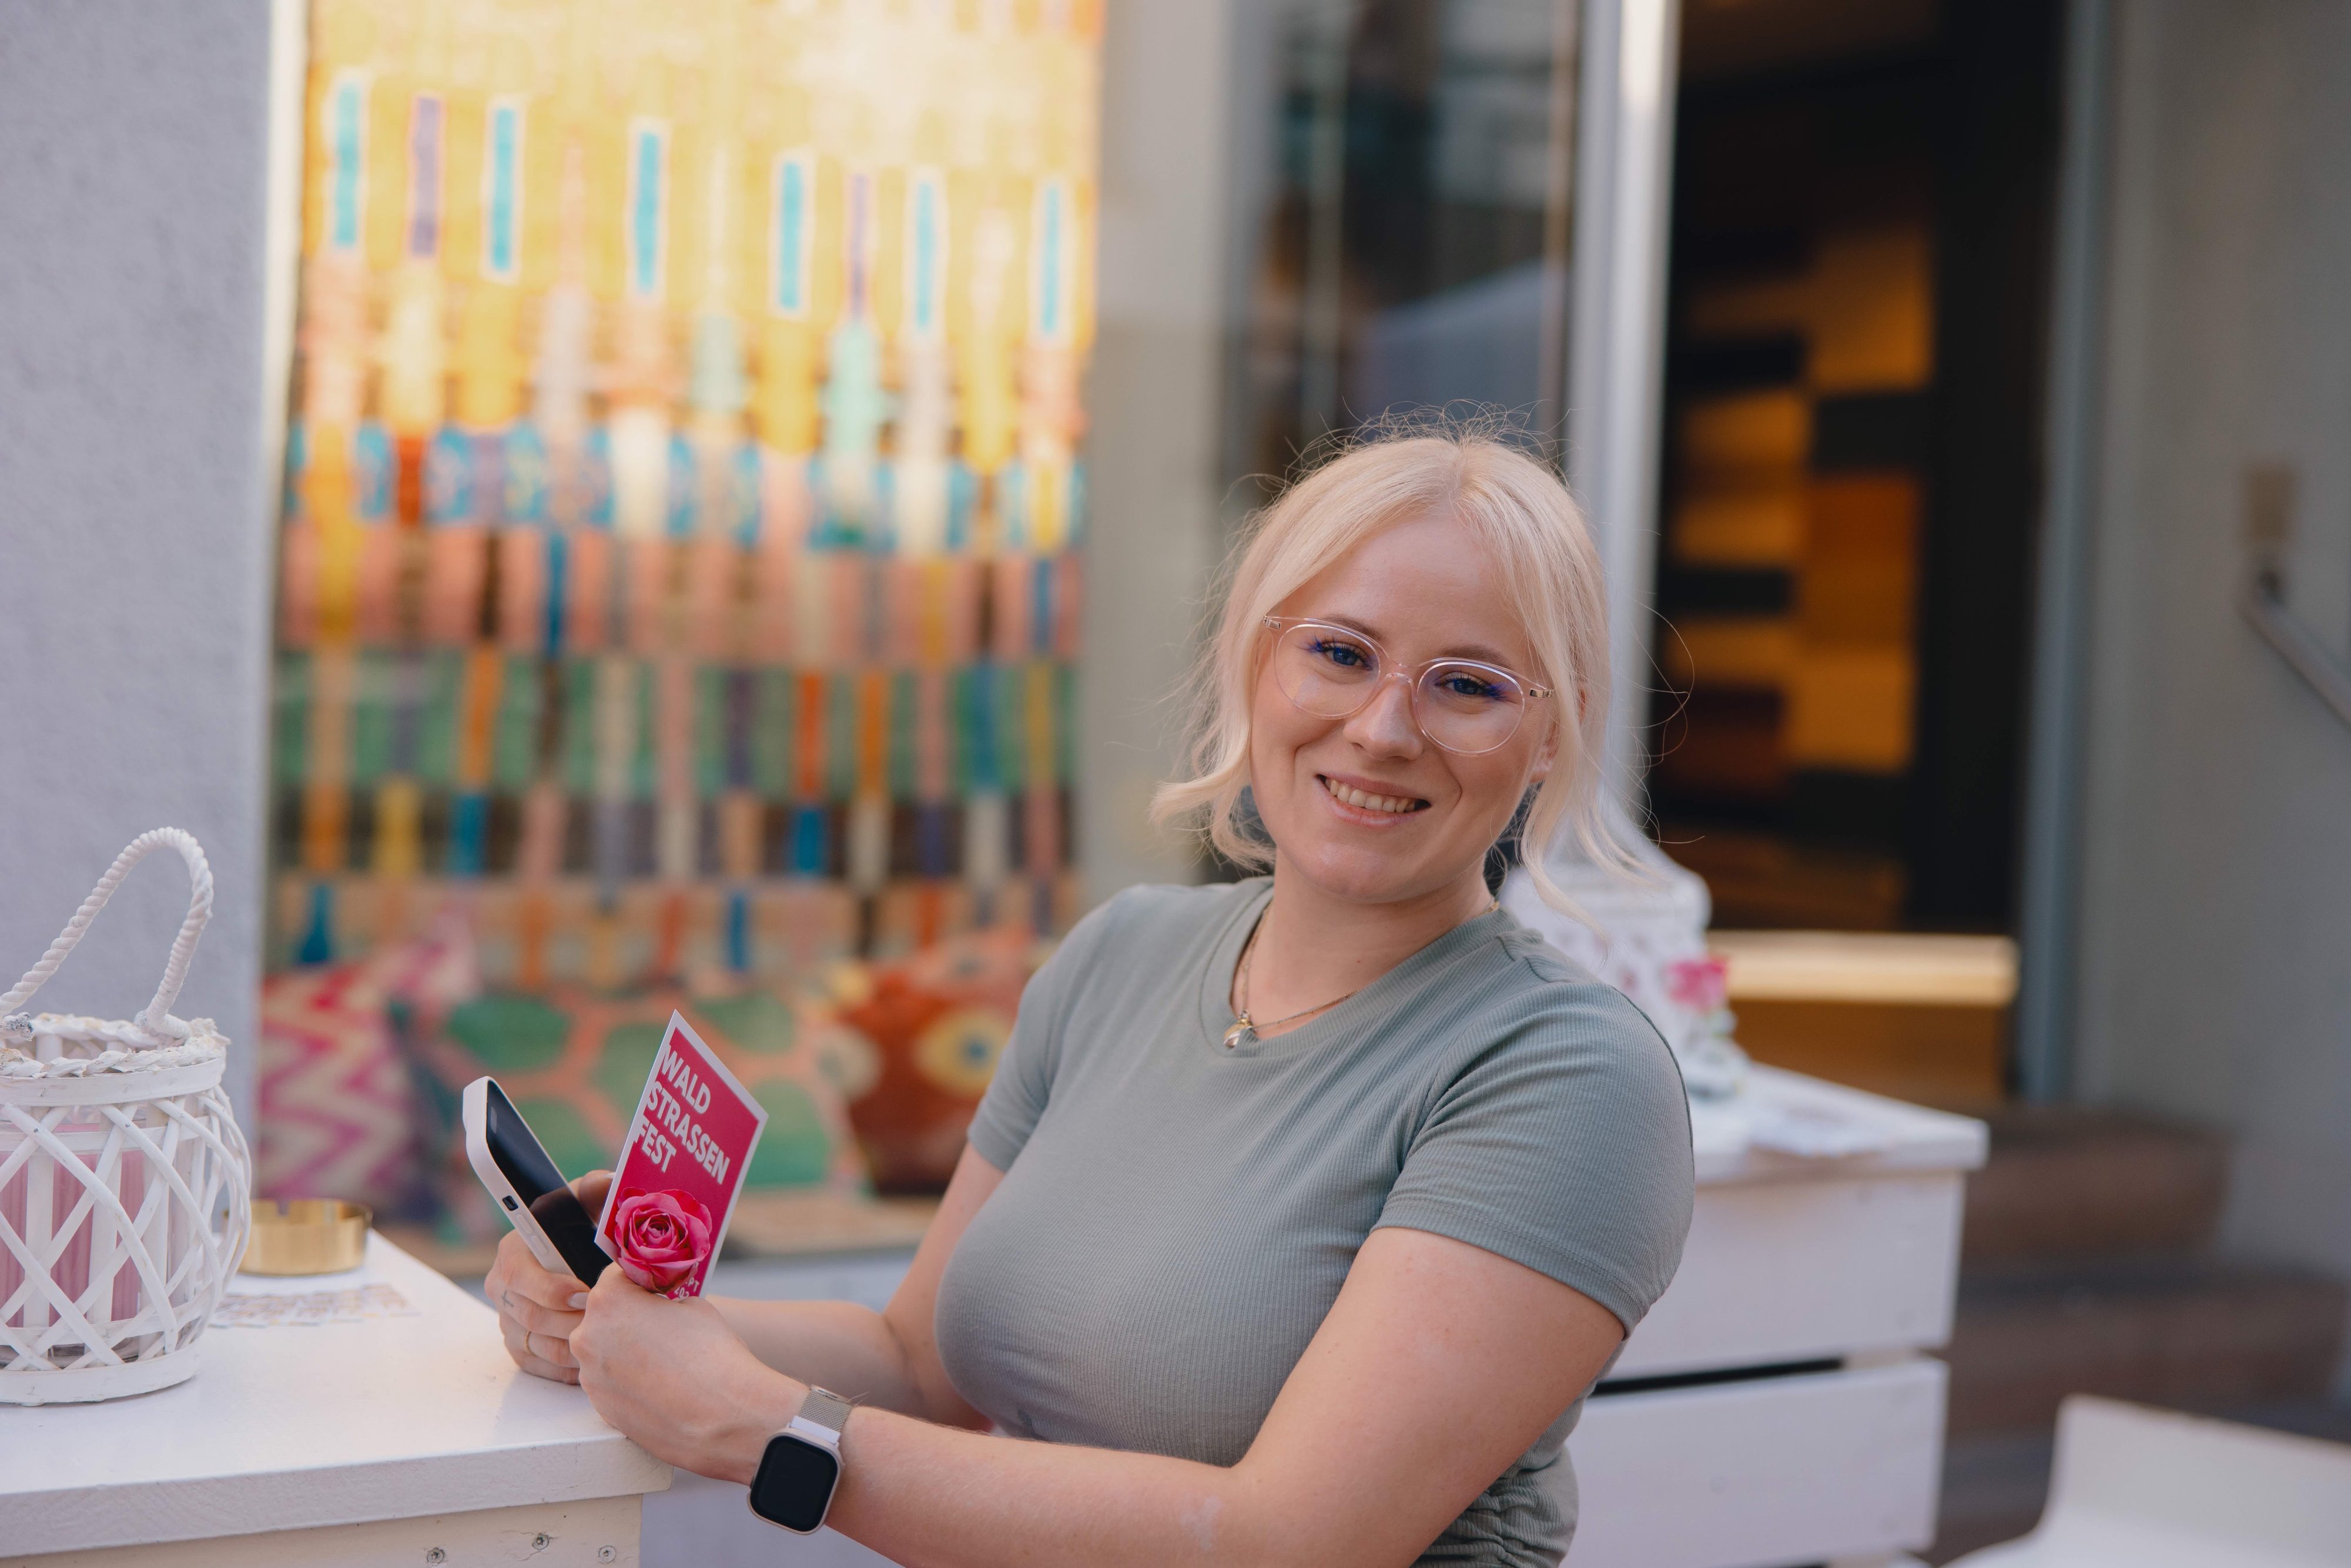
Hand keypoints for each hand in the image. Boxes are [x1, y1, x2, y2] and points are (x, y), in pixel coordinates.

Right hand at [485, 1169, 612, 1384]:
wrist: (579, 1258)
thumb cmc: (582, 1228)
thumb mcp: (587, 1204)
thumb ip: (595, 1190)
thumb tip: (607, 1183)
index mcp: (512, 1253)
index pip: (520, 1276)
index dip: (553, 1288)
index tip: (586, 1292)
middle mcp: (502, 1291)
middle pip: (532, 1316)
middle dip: (574, 1319)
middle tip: (608, 1317)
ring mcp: (509, 1322)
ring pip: (540, 1345)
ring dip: (577, 1344)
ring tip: (609, 1334)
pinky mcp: (520, 1349)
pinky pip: (543, 1367)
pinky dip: (571, 1365)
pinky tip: (598, 1354)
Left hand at [572, 1264, 800, 1483]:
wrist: (723, 1416)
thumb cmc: (712, 1356)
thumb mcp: (694, 1305)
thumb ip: (662, 1303)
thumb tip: (656, 1312)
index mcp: (609, 1301)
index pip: (615, 1276)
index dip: (641, 1282)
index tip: (656, 1291)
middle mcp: (588, 1337)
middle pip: (604, 1316)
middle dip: (629, 1317)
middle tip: (662, 1328)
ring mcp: (591, 1377)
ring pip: (605, 1353)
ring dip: (628, 1352)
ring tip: (666, 1363)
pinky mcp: (601, 1409)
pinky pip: (611, 1384)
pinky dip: (630, 1382)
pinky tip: (662, 1386)